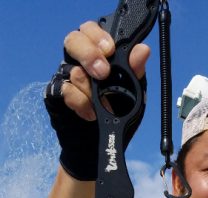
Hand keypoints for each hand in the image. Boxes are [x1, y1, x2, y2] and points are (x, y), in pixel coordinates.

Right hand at [44, 22, 149, 179]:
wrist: (100, 147)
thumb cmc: (116, 116)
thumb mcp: (133, 95)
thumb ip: (135, 73)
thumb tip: (143, 50)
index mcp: (97, 55)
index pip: (91, 31)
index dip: (98, 36)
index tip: (110, 49)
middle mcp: (78, 62)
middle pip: (73, 40)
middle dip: (89, 54)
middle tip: (102, 72)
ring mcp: (65, 77)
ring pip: (72, 70)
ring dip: (90, 90)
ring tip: (103, 107)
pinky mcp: (56, 96)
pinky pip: (64, 91)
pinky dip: (80, 103)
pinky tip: (90, 114)